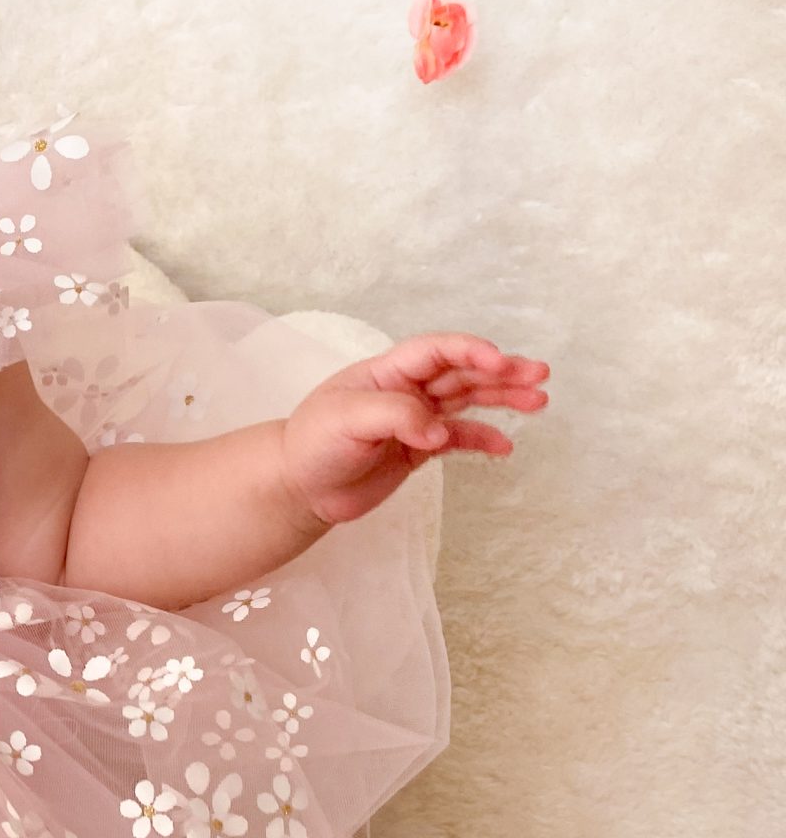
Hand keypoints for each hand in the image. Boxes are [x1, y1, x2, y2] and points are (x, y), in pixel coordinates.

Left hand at [278, 332, 550, 528]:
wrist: (298, 487)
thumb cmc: (312, 443)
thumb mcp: (345, 420)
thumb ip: (395, 417)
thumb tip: (438, 431)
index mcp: (387, 371)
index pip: (436, 351)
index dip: (469, 350)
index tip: (497, 361)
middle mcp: (406, 389)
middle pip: (462, 372)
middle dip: (501, 371)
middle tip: (539, 375)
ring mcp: (415, 419)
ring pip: (467, 402)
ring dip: (502, 400)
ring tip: (539, 401)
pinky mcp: (418, 449)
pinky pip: (458, 439)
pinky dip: (482, 440)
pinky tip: (505, 447)